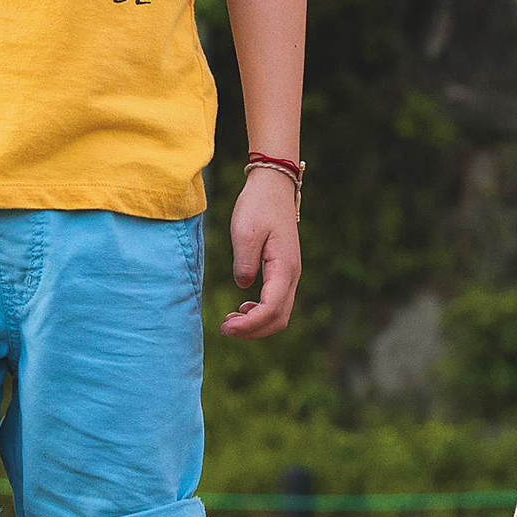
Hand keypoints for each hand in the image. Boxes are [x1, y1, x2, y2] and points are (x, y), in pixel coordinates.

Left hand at [219, 166, 301, 338]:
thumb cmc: (258, 205)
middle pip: (279, 318)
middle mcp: (292, 274)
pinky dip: (262, 312)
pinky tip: (243, 308)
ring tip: (231, 322)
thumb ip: (244, 264)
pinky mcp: (284, 269)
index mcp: (284, 268)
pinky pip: (277, 301)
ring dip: (257, 324)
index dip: (249, 325)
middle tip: (225, 329)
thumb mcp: (245, 233)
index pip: (270, 310)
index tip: (226, 326)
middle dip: (253, 330)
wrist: (273, 185)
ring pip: (280, 313)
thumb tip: (243, 288)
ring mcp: (290, 273)